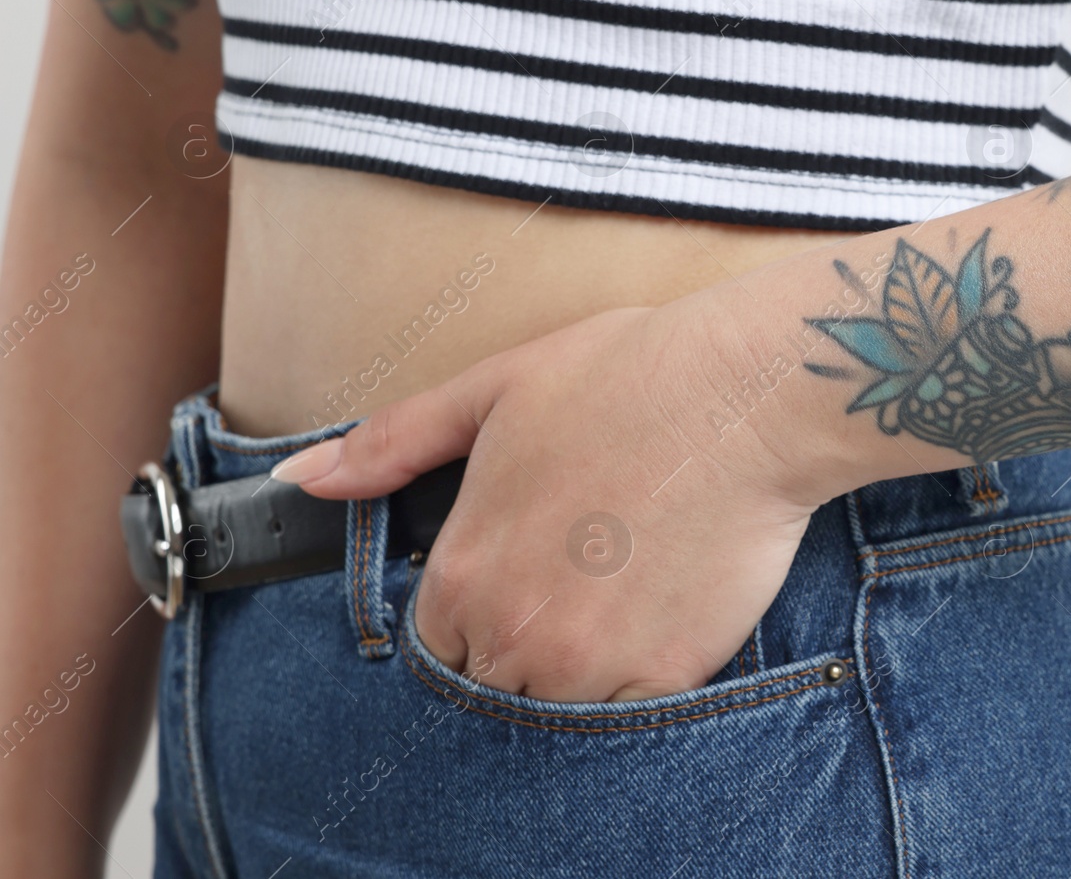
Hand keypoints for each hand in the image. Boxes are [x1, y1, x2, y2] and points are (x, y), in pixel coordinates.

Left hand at [270, 302, 823, 702]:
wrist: (744, 396)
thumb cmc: (625, 377)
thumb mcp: (493, 391)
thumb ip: (392, 443)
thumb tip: (307, 476)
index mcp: (463, 571)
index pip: (437, 643)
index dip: (477, 609)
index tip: (525, 574)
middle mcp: (515, 633)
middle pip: (496, 682)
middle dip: (525, 643)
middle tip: (582, 578)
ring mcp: (592, 665)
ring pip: (561, 707)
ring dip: (583, 669)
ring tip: (625, 591)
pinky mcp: (666, 676)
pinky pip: (633, 714)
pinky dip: (642, 677)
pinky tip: (665, 609)